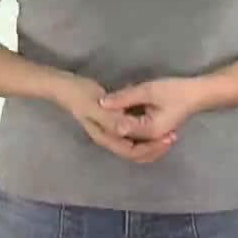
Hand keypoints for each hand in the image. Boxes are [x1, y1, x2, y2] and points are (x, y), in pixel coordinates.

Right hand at [53, 73, 177, 164]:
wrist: (64, 85)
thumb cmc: (80, 94)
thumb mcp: (97, 105)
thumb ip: (112, 119)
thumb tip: (128, 131)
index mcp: (105, 136)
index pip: (133, 151)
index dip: (151, 148)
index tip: (168, 138)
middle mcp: (109, 137)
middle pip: (136, 150)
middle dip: (155, 146)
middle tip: (173, 136)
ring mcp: (110, 128)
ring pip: (135, 141)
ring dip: (151, 138)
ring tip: (168, 129)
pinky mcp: (112, 119)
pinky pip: (132, 129)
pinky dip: (143, 127)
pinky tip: (152, 115)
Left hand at [99, 77, 197, 141]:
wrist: (197, 94)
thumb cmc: (176, 91)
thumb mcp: (149, 90)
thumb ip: (125, 97)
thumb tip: (102, 103)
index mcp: (150, 131)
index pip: (120, 130)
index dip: (107, 118)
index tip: (97, 105)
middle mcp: (151, 140)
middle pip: (123, 144)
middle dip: (110, 131)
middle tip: (98, 114)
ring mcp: (154, 139)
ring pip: (130, 145)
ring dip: (117, 134)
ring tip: (106, 119)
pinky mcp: (154, 134)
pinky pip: (137, 140)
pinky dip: (126, 132)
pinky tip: (120, 119)